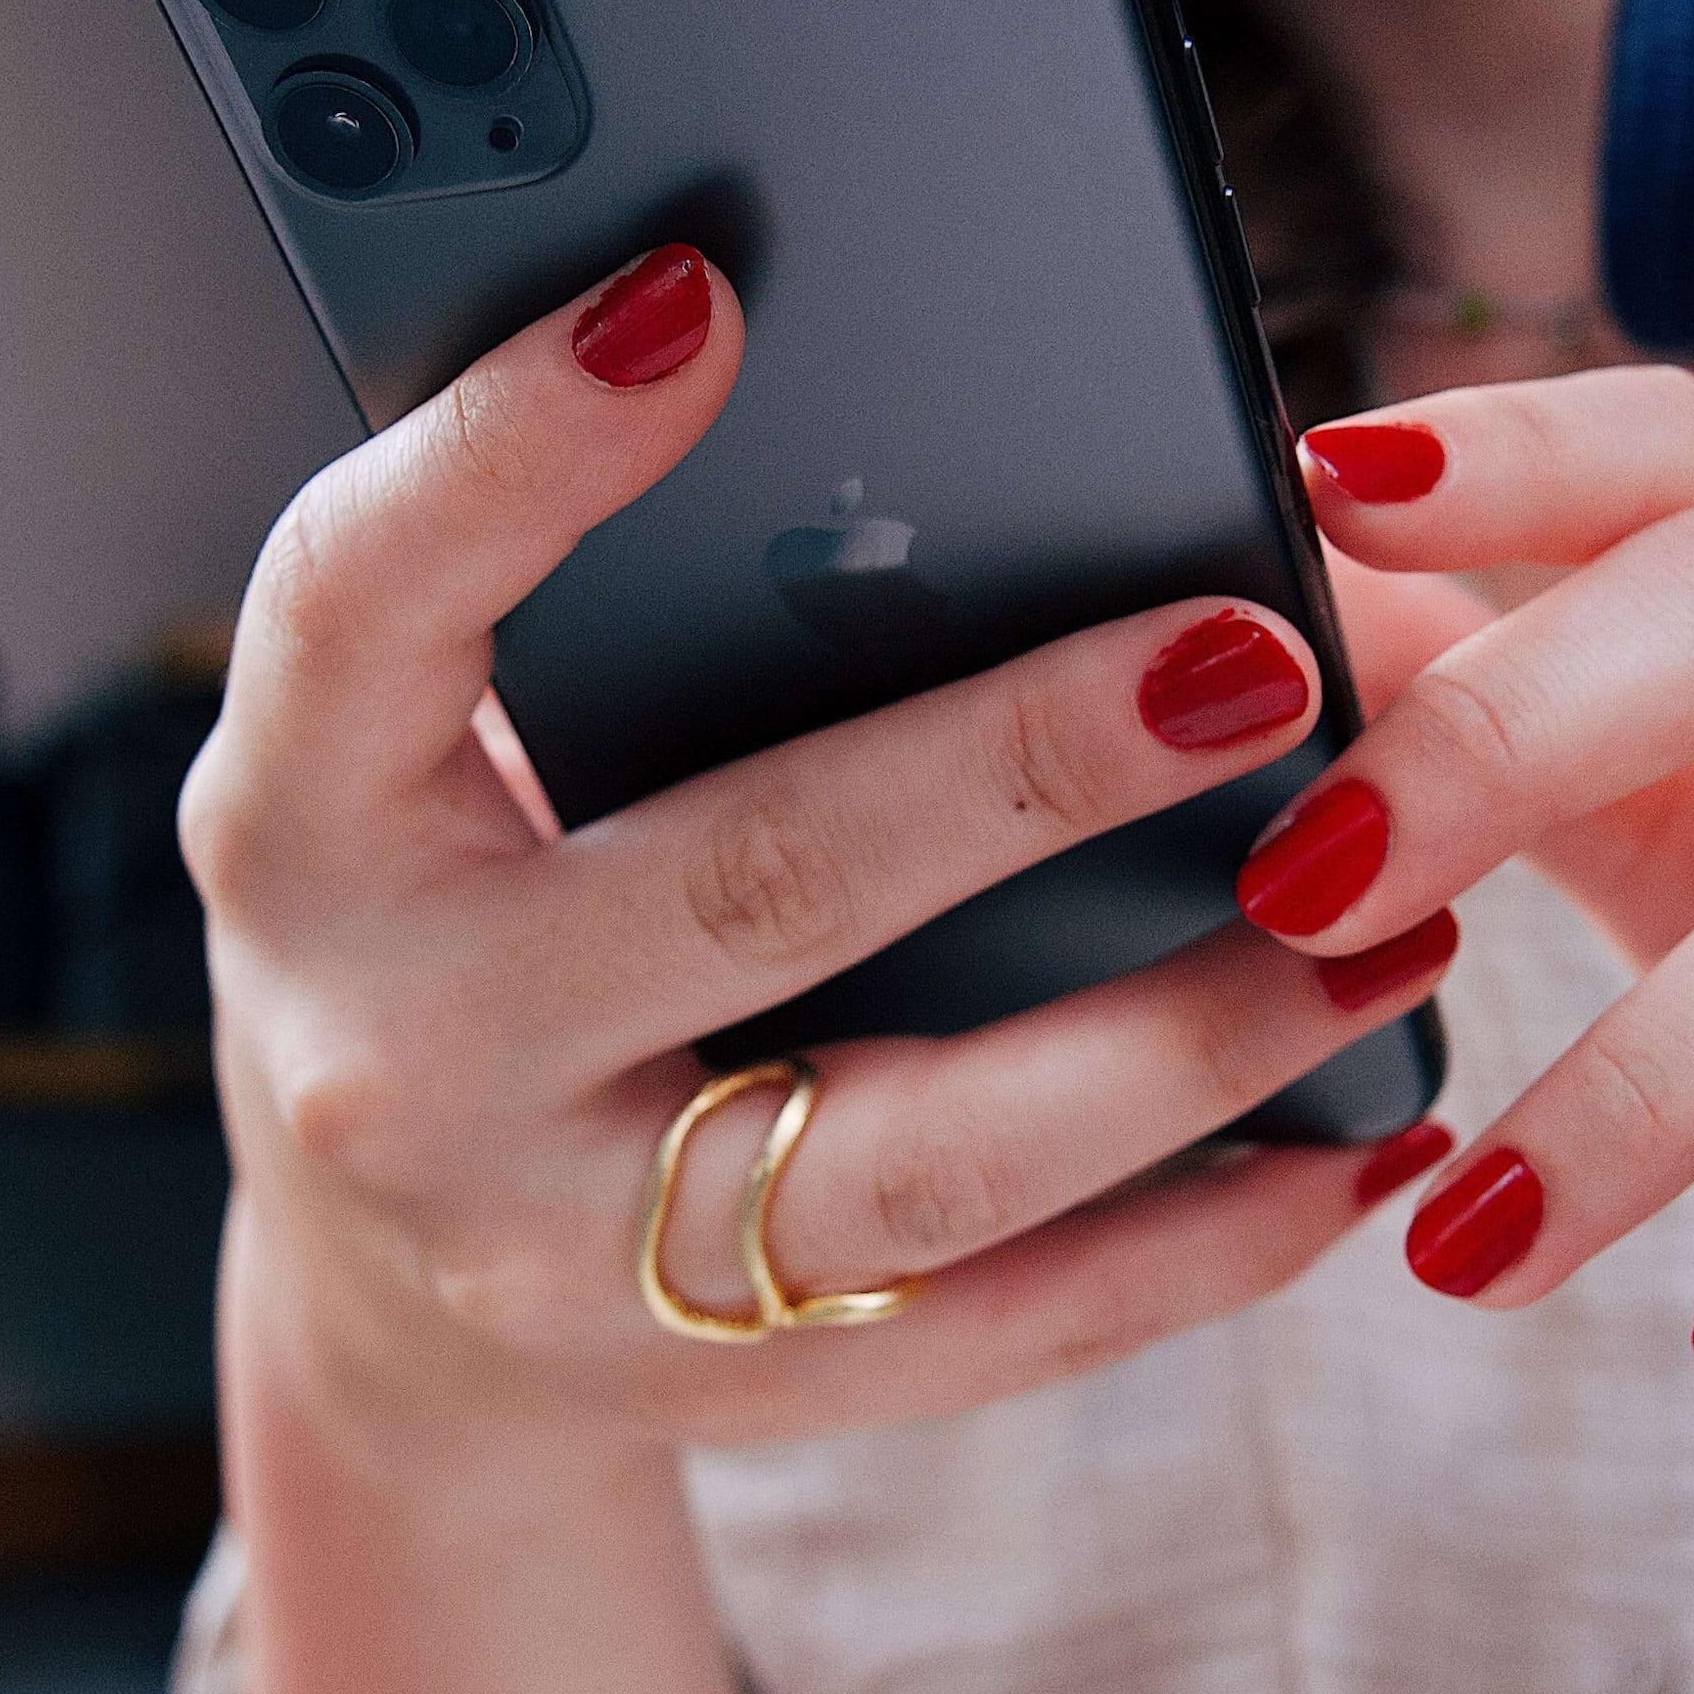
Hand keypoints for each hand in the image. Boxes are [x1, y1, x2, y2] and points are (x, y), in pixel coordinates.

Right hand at [190, 245, 1458, 1462]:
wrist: (383, 1305)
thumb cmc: (457, 911)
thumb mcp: (423, 749)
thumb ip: (596, 600)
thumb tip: (871, 384)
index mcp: (299, 818)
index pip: (365, 600)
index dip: (517, 450)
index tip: (705, 295)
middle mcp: (397, 1047)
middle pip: (746, 884)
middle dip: (1026, 767)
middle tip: (1262, 661)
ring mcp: (549, 1255)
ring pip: (916, 1153)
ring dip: (1188, 1036)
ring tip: (1394, 925)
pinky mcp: (704, 1397)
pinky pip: (993, 1333)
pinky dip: (1200, 1246)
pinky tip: (1359, 1148)